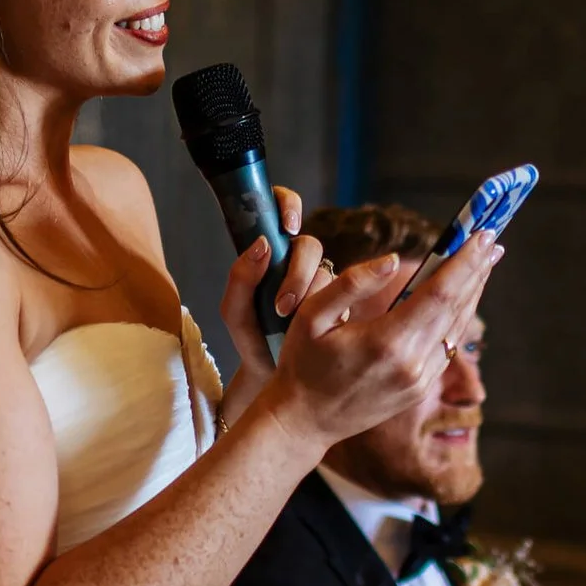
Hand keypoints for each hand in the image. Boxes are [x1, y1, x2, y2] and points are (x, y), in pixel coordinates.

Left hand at [215, 186, 330, 422]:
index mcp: (269, 254)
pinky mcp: (344, 300)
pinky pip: (348, 293)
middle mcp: (297, 261)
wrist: (278, 380)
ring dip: (313, 295)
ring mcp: (322, 280)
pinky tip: (320, 329)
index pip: (280, 208)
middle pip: (309, 244)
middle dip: (299, 271)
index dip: (288, 205)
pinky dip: (333, 309)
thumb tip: (261, 245)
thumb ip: (239, 281)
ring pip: (328, 269)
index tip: (287, 226)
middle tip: (283, 305)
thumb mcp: (236, 316)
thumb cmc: (254, 342)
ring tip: (293, 325)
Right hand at [251, 229, 501, 450]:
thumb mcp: (311, 316)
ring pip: (458, 328)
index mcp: (386, 342)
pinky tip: (463, 298)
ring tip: (485, 262)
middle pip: (457, 308)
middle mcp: (412, 364)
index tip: (481, 234)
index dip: (464, 261)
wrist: (305, 421)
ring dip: (473, 292)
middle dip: (477, 270)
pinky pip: (448, 346)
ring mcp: (419, 380)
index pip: (439, 293)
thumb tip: (394, 259)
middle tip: (491, 238)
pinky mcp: (420, 389)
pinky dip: (459, 317)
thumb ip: (351, 283)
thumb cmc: (303, 364)